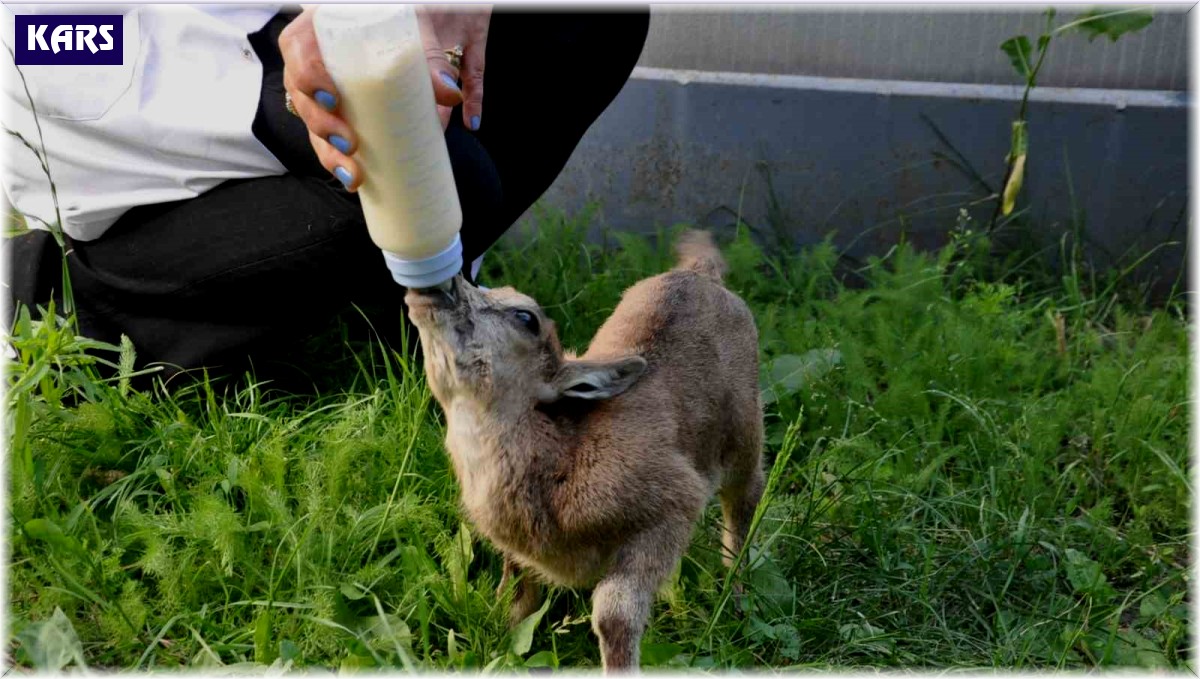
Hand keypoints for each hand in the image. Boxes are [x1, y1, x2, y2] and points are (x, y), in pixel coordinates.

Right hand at [279, 6, 490, 191]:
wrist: (389, 28)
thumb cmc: (392, 26)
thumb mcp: (407, 34)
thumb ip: (429, 62)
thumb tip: (451, 95)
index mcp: (318, 30)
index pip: (298, 49)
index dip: (309, 76)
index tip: (332, 98)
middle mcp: (309, 60)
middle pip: (301, 95)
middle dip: (322, 127)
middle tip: (350, 144)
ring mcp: (316, 88)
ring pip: (310, 123)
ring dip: (328, 154)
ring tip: (353, 176)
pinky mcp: (330, 111)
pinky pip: (323, 137)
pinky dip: (336, 160)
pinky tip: (352, 180)